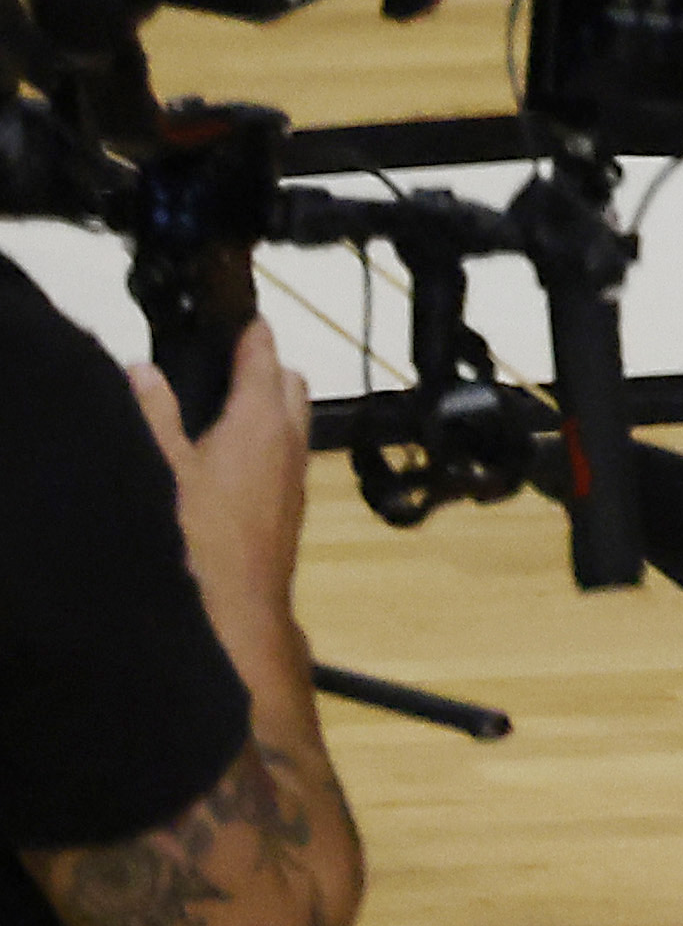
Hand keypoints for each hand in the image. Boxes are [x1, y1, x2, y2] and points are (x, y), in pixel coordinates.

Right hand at [134, 323, 311, 675]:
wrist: (237, 613)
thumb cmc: (197, 536)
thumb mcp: (162, 467)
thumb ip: (153, 412)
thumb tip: (144, 369)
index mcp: (262, 418)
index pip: (264, 352)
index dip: (249, 329)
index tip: (236, 313)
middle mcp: (291, 439)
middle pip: (288, 382)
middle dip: (263, 365)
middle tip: (222, 362)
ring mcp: (295, 474)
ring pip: (291, 419)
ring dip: (265, 405)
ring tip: (216, 407)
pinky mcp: (290, 506)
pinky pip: (284, 455)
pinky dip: (264, 441)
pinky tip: (225, 460)